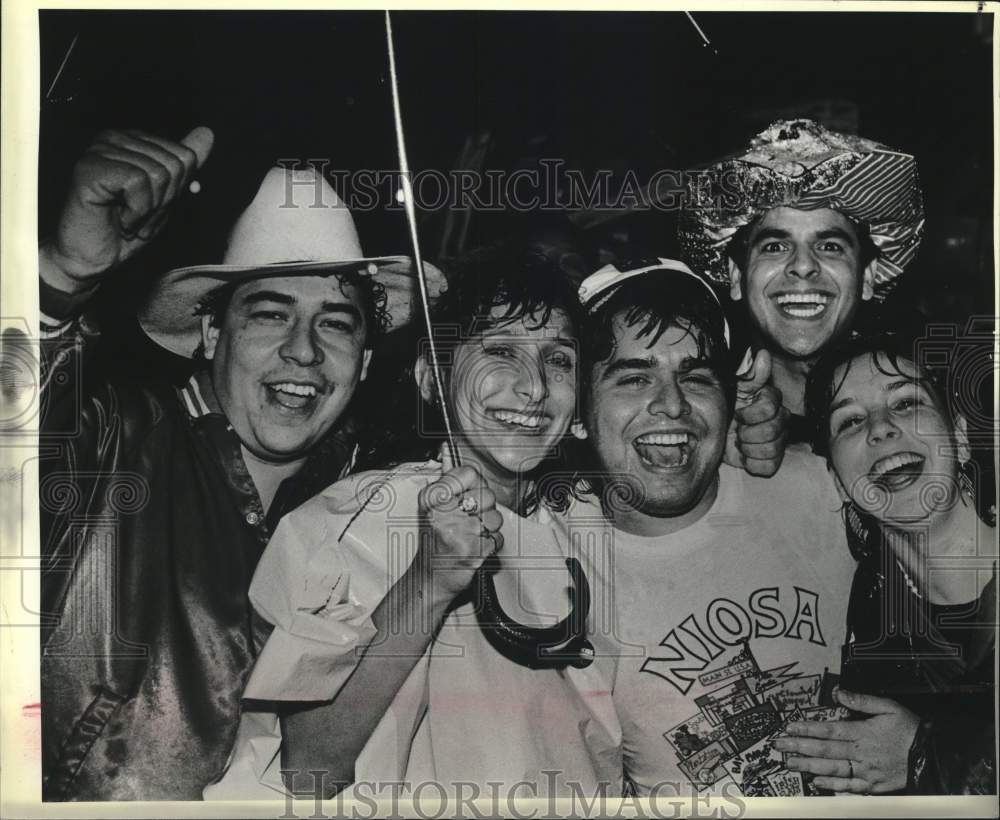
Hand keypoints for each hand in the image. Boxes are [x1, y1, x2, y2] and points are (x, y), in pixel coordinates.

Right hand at [41, 127, 214, 293]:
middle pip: (175, 165)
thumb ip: (184, 166)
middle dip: (164, 202)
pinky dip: (135, 211)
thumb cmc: (125, 229)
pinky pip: (138, 182)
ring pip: (158, 174)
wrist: (93, 258)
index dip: (177, 192)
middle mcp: (116, 138)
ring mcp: (101, 150)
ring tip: (127, 218)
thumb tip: (207, 133)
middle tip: (138, 215)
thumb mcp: (166, 196)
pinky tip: (118, 218)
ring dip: (148, 210)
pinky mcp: (90, 167)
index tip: (153, 206)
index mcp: (135, 141)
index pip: (186, 156)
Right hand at [416, 464, 503, 603]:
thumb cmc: (434, 540)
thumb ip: (445, 477)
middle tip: (469, 519)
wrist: (431, 577)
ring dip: (489, 528)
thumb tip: (448, 449)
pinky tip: (476, 546)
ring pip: (495, 518)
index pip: (470, 473)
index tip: (467, 495)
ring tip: (472, 534)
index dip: (475, 485)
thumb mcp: (432, 506)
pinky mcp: (473, 552)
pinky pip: (497, 539)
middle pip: (487, 495)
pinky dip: (491, 545)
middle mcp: (443, 514)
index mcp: (433, 498)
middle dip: (485, 509)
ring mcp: (459, 533)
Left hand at [724, 349, 787, 476]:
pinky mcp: (772, 459)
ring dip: (748, 448)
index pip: (770, 407)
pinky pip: (769, 466)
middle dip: (748, 433)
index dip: (751, 414)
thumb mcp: (732, 390)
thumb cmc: (724, 409)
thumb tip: (763, 355)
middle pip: (772, 430)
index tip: (737, 414)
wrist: (714, 435)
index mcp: (770, 400)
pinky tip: (744, 456)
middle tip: (737, 431)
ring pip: (771, 449)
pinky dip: (752, 463)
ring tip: (739, 442)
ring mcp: (778, 440)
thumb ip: (749, 375)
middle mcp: (779, 419)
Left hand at [774, 689, 919, 793]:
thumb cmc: (910, 730)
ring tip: (790, 763)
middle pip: (824, 750)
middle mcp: (860, 753)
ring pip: (832, 769)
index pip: (828, 730)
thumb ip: (861, 700)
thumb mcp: (888, 707)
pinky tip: (816, 783)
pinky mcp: (873, 785)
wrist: (932, 755)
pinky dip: (832, 786)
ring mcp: (866, 771)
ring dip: (808, 766)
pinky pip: (849, 786)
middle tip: (779, 746)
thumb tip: (838, 692)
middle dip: (798, 747)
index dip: (806, 728)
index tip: (789, 727)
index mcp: (862, 733)